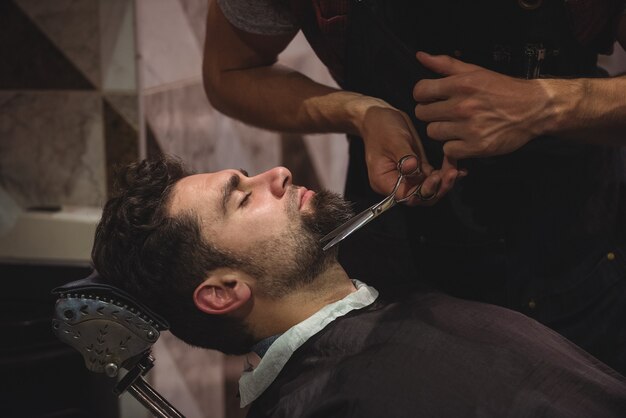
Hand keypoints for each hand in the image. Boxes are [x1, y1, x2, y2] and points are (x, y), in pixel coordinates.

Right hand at [359, 103, 462, 205]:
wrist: (380, 117)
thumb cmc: (381, 127)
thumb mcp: (393, 140)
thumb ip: (404, 157)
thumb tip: (414, 170)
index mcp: (385, 182)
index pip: (406, 197)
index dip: (423, 191)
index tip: (436, 177)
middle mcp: (397, 184)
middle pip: (420, 197)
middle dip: (438, 188)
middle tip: (452, 174)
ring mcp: (409, 178)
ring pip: (430, 188)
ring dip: (444, 181)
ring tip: (457, 170)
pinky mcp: (418, 169)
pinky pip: (433, 177)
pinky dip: (445, 173)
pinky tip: (457, 168)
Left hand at [413, 52, 550, 158]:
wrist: (535, 108)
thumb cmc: (503, 89)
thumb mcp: (476, 71)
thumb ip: (445, 65)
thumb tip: (420, 56)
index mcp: (461, 84)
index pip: (420, 91)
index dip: (422, 95)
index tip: (431, 98)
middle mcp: (463, 106)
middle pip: (423, 114)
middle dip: (431, 112)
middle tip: (444, 113)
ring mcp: (470, 128)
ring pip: (433, 132)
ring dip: (441, 130)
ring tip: (455, 126)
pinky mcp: (477, 147)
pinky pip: (448, 150)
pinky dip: (454, 147)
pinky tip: (464, 138)